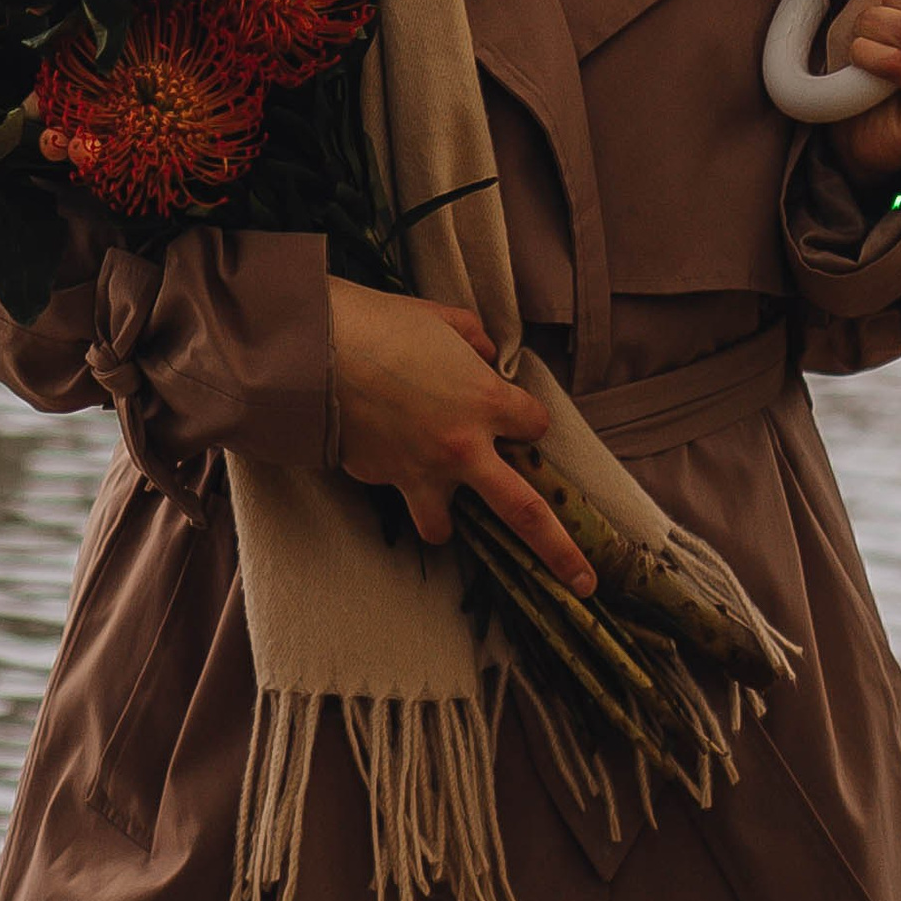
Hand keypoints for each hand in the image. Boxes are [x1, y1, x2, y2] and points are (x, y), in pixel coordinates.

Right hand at [329, 281, 594, 595]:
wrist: (315, 350)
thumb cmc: (382, 324)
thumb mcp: (442, 318)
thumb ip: (473, 340)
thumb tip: (484, 355)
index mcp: (486, 401)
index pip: (534, 425)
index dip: (528, 421)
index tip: (519, 418)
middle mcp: (463, 448)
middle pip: (526, 513)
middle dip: (560, 552)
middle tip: (584, 582)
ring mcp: (422, 473)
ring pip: (444, 528)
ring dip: (444, 517)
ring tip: (435, 500)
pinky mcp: (383, 481)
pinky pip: (396, 493)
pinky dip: (394, 479)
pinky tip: (378, 447)